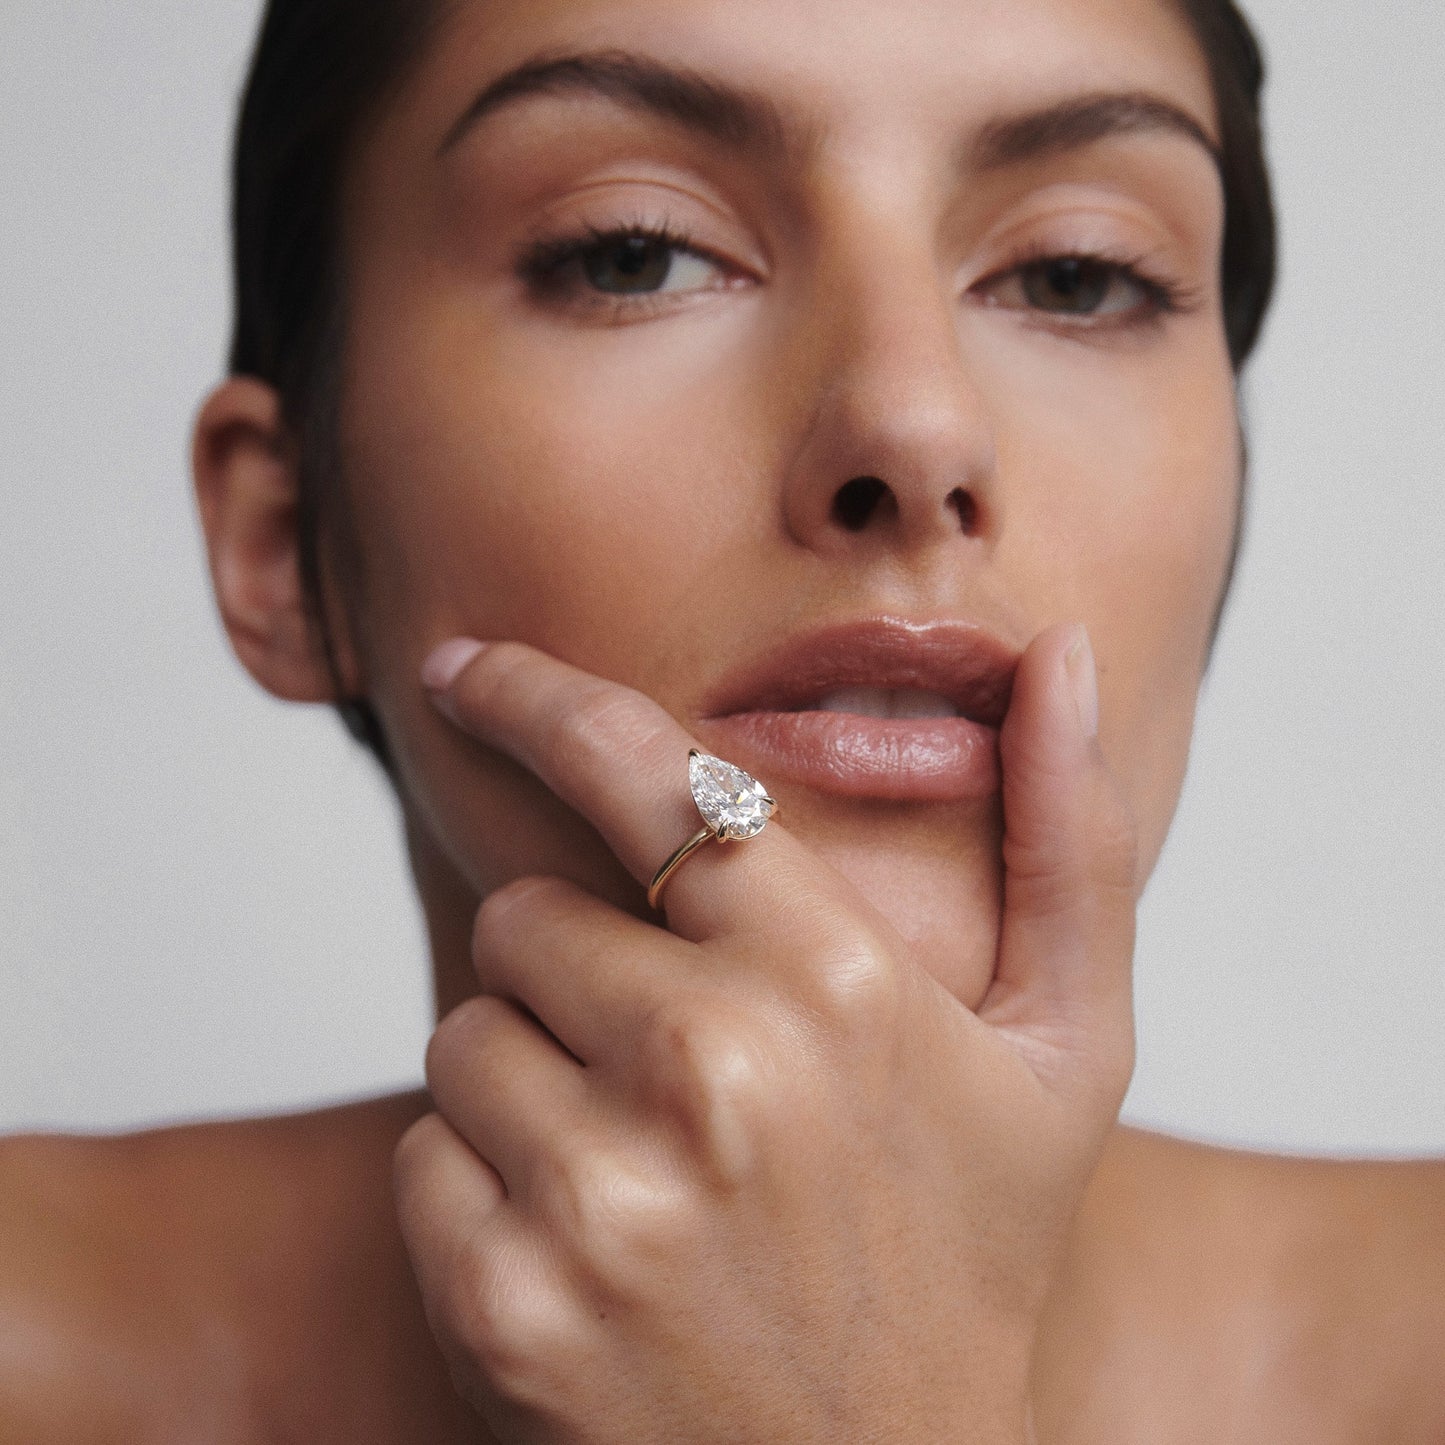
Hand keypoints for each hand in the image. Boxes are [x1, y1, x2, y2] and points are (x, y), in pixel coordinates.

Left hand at [393, 624, 1136, 1442]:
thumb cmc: (970, 1253)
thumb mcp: (1068, 1052)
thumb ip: (1072, 843)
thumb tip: (1064, 654)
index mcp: (839, 977)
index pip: (646, 773)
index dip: (536, 697)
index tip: (461, 670)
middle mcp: (714, 1067)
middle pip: (525, 915)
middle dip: (577, 969)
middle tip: (673, 1065)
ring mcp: (601, 1194)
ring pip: (464, 1031)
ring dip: (531, 1074)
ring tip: (648, 1165)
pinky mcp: (506, 1301)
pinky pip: (422, 1152)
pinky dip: (482, 1182)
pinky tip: (594, 1247)